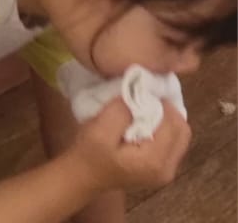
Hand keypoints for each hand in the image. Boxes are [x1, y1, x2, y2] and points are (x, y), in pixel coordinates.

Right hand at [70, 99, 190, 195]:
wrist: (84, 177)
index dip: (161, 103)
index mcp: (154, 160)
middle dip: (168, 110)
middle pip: (182, 131)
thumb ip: (121, 112)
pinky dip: (163, 129)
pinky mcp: (161, 169)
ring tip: (143, 107)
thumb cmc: (89, 154)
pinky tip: (143, 122)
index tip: (142, 90)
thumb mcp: (99, 131)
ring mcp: (166, 171)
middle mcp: (167, 169)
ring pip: (180, 137)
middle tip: (145, 97)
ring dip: (166, 119)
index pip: (174, 124)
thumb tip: (137, 94)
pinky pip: (172, 143)